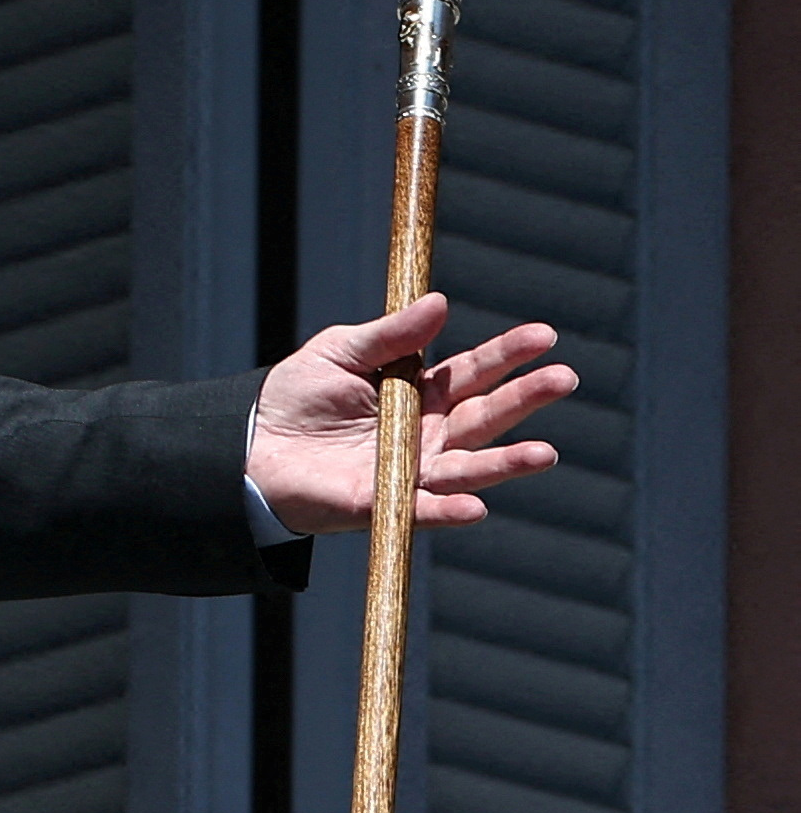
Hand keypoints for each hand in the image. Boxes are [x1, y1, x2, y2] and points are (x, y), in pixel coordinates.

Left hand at [246, 294, 574, 534]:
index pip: (475, 372)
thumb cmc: (297, 396)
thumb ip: (391, 335)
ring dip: (507, 463)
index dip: (510, 354)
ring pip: (468, 468)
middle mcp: (427, 434)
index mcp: (420, 393)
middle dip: (525, 398)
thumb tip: (439, 301)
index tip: (545, 335)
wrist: (249, 445)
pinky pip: (422, 509)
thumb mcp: (341, 351)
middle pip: (485, 416)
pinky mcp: (383, 503)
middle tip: (564, 378)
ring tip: (545, 454)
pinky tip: (476, 507)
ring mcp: (410, 471)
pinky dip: (449, 510)